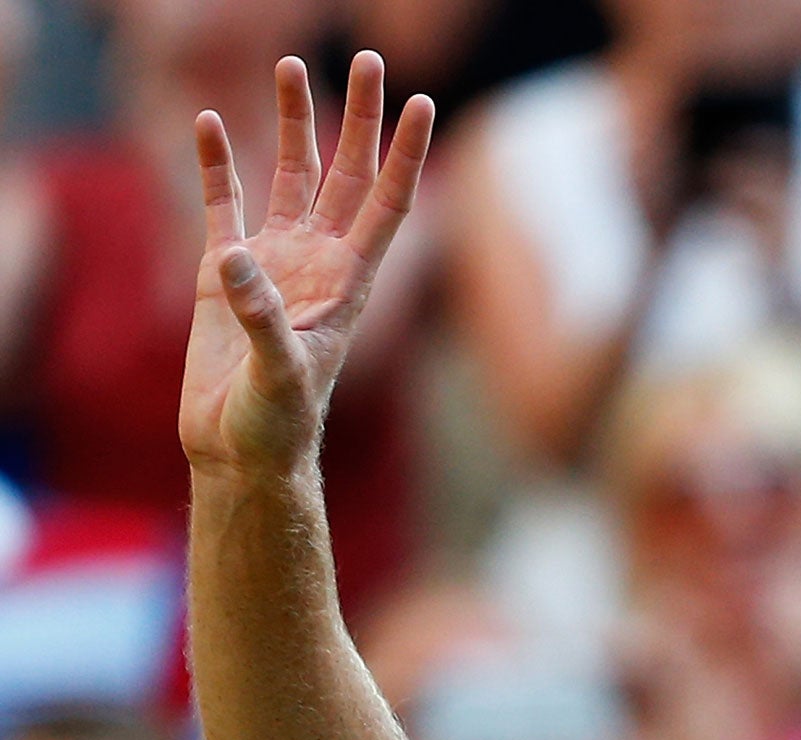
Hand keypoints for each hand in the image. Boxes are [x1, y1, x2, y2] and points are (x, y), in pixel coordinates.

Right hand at [179, 52, 432, 480]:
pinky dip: (217, 163)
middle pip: (347, 174)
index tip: (421, 103)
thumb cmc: (278, 427)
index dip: (405, 155)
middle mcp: (319, 262)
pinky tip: (210, 122)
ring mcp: (274, 262)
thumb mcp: (280, 376)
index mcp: (350, 283)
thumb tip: (236, 259)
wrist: (241, 452)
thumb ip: (264, 319)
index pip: (388, 204)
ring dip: (293, 122)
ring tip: (289, 63)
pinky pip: (224, 202)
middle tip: (370, 58)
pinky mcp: (225, 273)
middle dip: (358, 117)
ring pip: (291, 176)